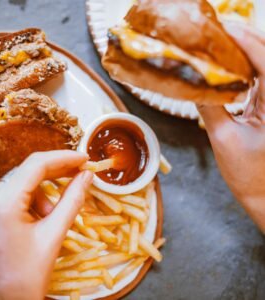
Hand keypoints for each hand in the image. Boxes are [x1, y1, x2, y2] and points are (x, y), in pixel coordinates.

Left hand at [0, 150, 92, 299]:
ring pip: (25, 183)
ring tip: (56, 213)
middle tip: (82, 171)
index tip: (84, 158)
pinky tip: (43, 217)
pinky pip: (17, 194)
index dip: (64, 158)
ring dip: (46, 192)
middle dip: (58, 171)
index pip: (36, 165)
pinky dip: (35, 200)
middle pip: (29, 171)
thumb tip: (87, 175)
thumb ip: (73, 199)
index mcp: (3, 203)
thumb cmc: (28, 276)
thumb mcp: (55, 234)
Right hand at [197, 23, 264, 232]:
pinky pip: (260, 80)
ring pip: (263, 66)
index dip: (242, 39)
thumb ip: (209, 108)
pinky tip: (226, 69)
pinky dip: (243, 70)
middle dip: (243, 40)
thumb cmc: (249, 175)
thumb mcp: (224, 139)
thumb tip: (193, 83)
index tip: (220, 28)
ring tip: (217, 46)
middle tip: (215, 33)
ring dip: (243, 53)